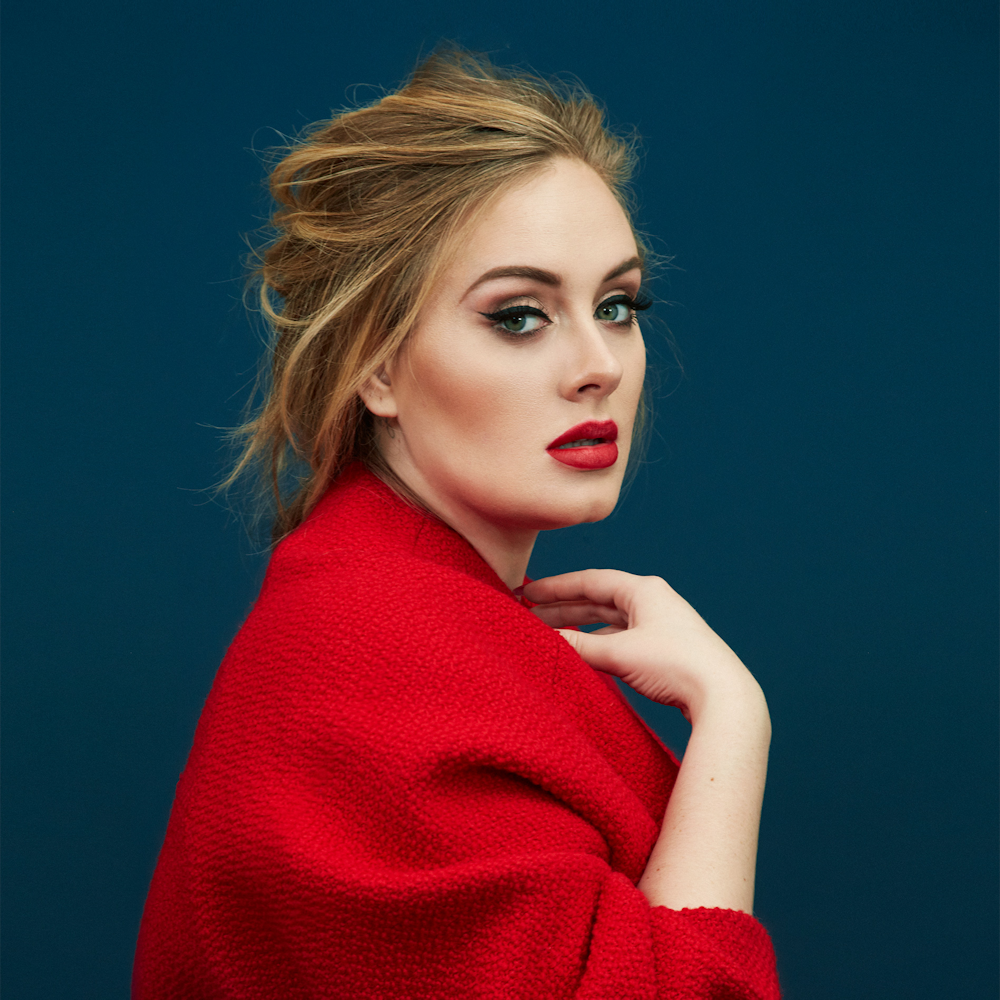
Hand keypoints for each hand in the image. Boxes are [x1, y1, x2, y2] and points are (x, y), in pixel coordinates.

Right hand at [523, 570, 762, 722]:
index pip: (590, 581)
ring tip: (549, 634)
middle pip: (598, 600)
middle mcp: (653, 601)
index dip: (555, 587)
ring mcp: (660, 625)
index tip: (527, 593)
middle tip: (529, 614)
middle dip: (562, 607)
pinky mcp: (665, 649)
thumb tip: (546, 642)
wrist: (723, 696)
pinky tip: (583, 653)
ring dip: (579, 627)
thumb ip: (579, 646)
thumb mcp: (619, 654)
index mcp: (644, 590)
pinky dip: (598, 643)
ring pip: (609, 621)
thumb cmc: (676, 665)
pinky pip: (621, 639)